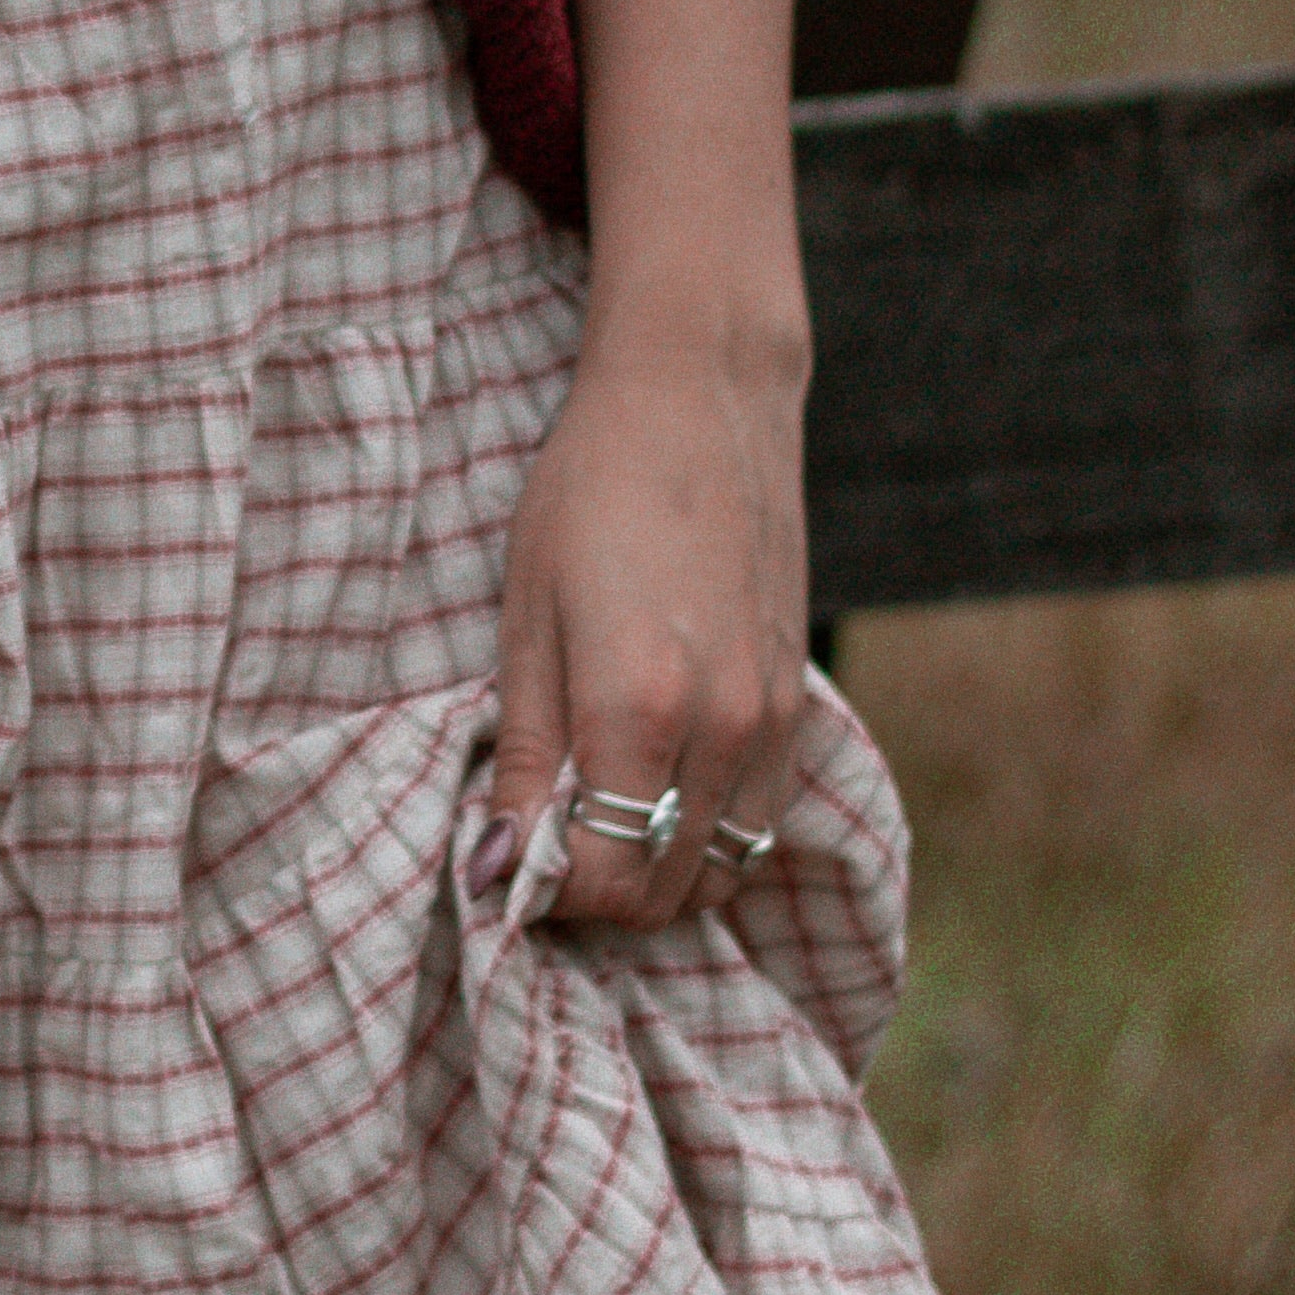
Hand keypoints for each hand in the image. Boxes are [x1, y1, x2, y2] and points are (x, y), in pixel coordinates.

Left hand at [479, 335, 806, 930]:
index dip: (545, 891)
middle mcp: (724, 732)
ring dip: (652, 870)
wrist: (699, 400)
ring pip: (718, 873)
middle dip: (594, 892)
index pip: (603, 881)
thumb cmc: (587, 494)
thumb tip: (495, 871)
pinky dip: (704, 836)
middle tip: (539, 838)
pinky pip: (757, 825)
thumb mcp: (526, 618)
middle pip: (662, 894)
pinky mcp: (799, 707)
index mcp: (641, 710)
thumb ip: (522, 755)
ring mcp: (774, 723)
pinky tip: (653, 784)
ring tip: (592, 812)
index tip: (505, 855)